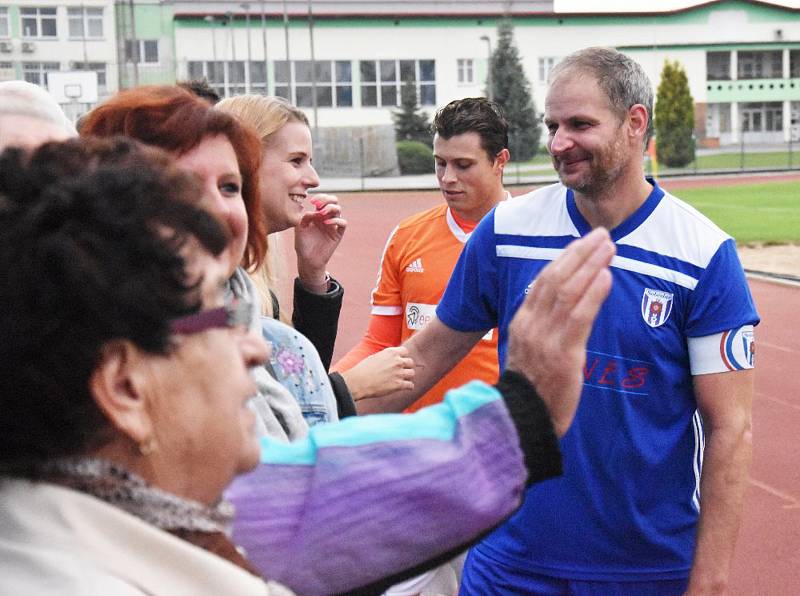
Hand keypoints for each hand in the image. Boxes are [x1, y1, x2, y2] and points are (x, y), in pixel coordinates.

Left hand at [295, 194, 346, 291]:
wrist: (307, 259)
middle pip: (334, 201)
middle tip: (318, 205)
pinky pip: (343, 223)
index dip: (320, 197)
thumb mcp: (300, 228)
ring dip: (331, 208)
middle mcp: (326, 218)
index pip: (323, 200)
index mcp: (317, 214)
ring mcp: (333, 225)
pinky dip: (336, 220)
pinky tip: (326, 222)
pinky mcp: (338, 234)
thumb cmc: (302, 244)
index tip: (312, 201)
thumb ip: (305, 217)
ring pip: (339, 210)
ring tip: (322, 213)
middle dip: (327, 199)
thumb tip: (315, 211)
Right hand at [341, 346, 414, 400]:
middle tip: (401, 371)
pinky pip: (410, 385)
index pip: (405, 351)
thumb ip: (386, 357)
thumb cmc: (363, 369)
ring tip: (402, 379)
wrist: (358, 382)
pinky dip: (408, 386)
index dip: (403, 357)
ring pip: (412, 373)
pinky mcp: (399, 385)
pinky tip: (404, 387)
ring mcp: (399, 373)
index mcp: (391, 352)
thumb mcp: (375, 357)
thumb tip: (391, 358)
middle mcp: (397, 361)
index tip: (400, 361)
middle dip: (406, 367)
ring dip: (407, 376)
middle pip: (411, 362)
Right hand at [505, 228, 614, 436]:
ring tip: (610, 248)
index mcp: (521, 322)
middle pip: (556, 278)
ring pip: (568, 291)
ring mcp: (545, 338)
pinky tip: (607, 277)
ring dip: (591, 265)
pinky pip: (579, 317)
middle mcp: (531, 325)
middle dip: (580, 253)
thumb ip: (541, 328)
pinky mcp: (563, 354)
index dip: (565, 258)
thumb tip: (559, 310)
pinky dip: (593, 294)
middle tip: (601, 235)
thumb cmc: (531, 388)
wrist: (521, 419)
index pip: (544, 280)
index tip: (583, 243)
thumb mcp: (529, 351)